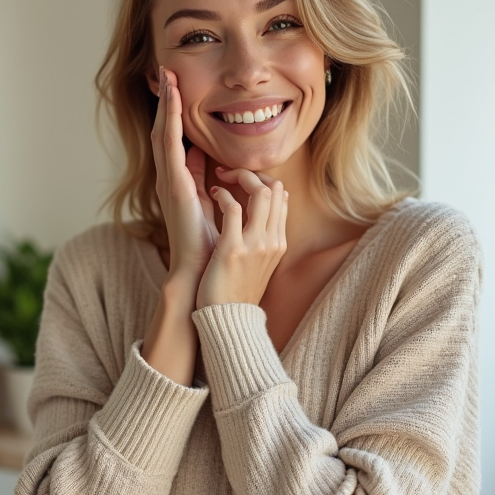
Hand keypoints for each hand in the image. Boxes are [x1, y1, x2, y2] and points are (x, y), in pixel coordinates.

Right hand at [151, 68, 216, 286]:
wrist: (200, 270)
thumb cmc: (208, 242)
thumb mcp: (208, 199)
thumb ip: (202, 176)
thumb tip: (203, 152)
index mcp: (178, 181)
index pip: (174, 139)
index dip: (174, 113)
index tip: (177, 87)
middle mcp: (168, 178)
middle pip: (164, 130)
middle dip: (166, 101)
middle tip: (166, 72)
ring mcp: (168, 180)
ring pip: (163, 132)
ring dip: (166, 104)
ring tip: (167, 77)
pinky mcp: (173, 185)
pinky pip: (169, 144)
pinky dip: (171, 120)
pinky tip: (173, 100)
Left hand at [196, 168, 287, 307]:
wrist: (227, 321)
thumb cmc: (233, 291)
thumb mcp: (256, 263)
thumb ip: (259, 239)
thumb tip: (254, 218)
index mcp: (278, 243)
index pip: (282, 198)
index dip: (263, 181)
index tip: (241, 181)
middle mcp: (272, 241)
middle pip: (276, 190)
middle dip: (251, 173)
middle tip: (229, 173)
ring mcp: (256, 245)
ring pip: (260, 193)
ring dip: (238, 178)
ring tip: (220, 180)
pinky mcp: (234, 249)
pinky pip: (234, 208)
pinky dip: (223, 195)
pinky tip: (212, 194)